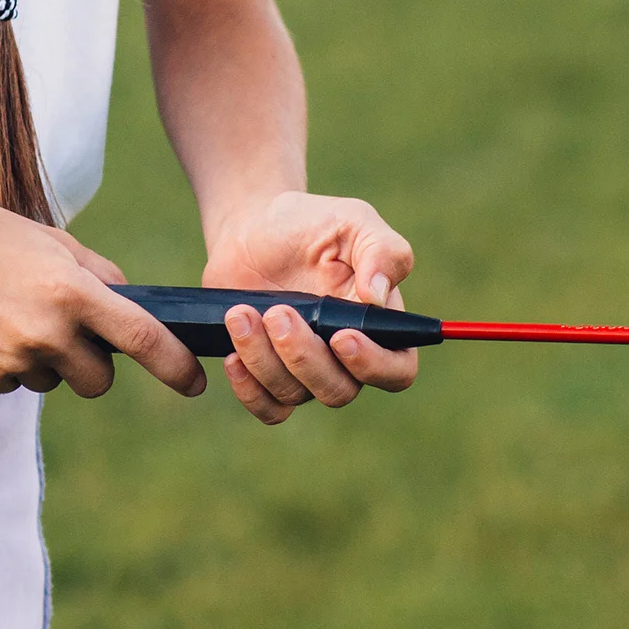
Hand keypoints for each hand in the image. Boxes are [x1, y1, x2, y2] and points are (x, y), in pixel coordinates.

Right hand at [0, 202, 205, 399]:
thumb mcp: (45, 238)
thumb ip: (94, 272)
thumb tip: (129, 303)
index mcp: (69, 291)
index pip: (142, 339)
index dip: (175, 365)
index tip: (192, 382)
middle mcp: (45, 333)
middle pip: (100, 380)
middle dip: (94, 363)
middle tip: (69, 331)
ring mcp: (11, 361)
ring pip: (54, 381)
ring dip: (46, 360)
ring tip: (10, 317)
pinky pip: (15, 382)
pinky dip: (9, 363)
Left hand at [202, 190, 417, 424]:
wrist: (253, 228)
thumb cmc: (312, 224)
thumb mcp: (353, 221)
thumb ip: (381, 252)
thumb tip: (378, 297)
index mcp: (378, 326)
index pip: (396, 370)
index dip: (373, 365)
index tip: (341, 336)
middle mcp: (344, 358)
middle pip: (339, 390)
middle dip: (304, 357)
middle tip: (277, 312)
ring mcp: (303, 370)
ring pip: (294, 394)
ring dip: (264, 359)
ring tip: (240, 314)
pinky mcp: (266, 374)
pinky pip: (267, 407)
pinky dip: (248, 390)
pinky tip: (232, 356)